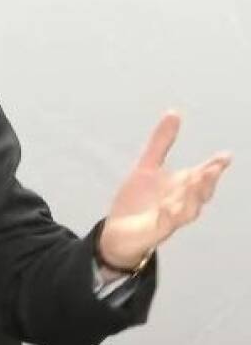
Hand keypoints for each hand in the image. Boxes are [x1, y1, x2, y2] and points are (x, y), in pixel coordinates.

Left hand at [99, 110, 231, 269]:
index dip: (214, 166)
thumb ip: (161, 142)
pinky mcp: (154, 231)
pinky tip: (168, 208)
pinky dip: (168, 216)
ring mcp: (169, 218)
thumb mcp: (147, 166)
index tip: (225, 155)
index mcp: (181, 186)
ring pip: (187, 209)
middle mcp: (180, 202)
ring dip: (193, 197)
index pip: (202, 175)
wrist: (118, 232)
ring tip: (196, 182)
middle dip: (207, 180)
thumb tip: (174, 112)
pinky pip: (165, 224)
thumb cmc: (139, 200)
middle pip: (199, 192)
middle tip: (214, 167)